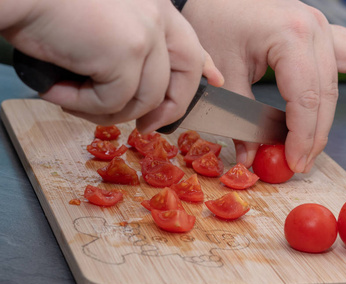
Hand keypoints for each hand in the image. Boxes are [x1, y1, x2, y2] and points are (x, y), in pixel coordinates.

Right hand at [1, 0, 222, 130]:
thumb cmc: (51, 10)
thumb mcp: (102, 29)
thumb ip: (131, 51)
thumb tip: (141, 87)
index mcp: (153, 8)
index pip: (190, 42)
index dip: (204, 65)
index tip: (214, 79)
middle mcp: (156, 17)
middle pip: (183, 76)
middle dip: (168, 110)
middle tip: (146, 130)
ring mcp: (145, 34)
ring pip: (145, 98)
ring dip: (108, 111)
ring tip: (73, 100)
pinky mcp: (127, 51)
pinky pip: (115, 101)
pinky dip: (85, 106)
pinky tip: (60, 91)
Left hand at [182, 0, 345, 172]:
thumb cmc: (213, 25)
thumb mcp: (224, 76)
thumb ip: (240, 118)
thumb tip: (252, 156)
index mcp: (291, 35)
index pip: (307, 98)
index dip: (303, 136)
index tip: (296, 161)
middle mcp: (313, 27)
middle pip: (328, 91)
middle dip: (319, 132)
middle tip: (307, 161)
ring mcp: (318, 24)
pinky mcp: (316, 27)